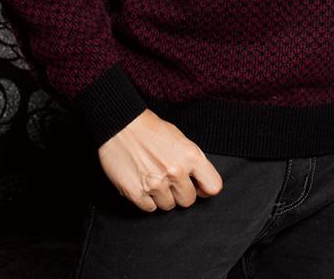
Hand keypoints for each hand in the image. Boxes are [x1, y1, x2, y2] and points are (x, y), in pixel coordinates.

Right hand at [97, 109, 223, 211]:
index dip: (205, 188)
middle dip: (180, 192)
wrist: (120, 124)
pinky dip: (146, 199)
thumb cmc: (149, 129)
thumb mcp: (179, 138)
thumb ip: (191, 160)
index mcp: (190, 155)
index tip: (198, 186)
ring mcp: (156, 184)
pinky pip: (149, 208)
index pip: (213, 186)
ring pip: (168, 206)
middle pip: (188, 200)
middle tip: (170, 179)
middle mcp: (175, 172)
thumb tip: (199, 181)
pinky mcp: (136, 193)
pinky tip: (142, 182)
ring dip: (162, 196)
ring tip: (154, 177)